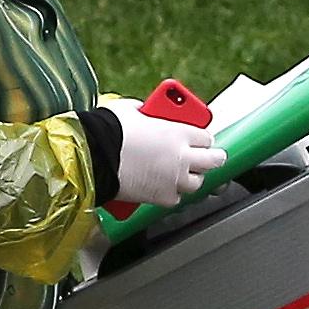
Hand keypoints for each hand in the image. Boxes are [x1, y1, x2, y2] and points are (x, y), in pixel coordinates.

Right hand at [100, 96, 226, 209]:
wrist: (94, 156)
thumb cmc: (109, 131)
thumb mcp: (130, 110)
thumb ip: (145, 112)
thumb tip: (143, 113)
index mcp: (179, 132)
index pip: (206, 137)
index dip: (201, 139)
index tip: (198, 140)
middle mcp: (182, 157)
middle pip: (214, 161)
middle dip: (212, 159)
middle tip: (209, 159)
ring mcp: (174, 179)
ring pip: (197, 183)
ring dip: (191, 178)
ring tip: (181, 174)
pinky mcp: (162, 198)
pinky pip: (175, 198)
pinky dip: (170, 193)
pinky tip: (162, 187)